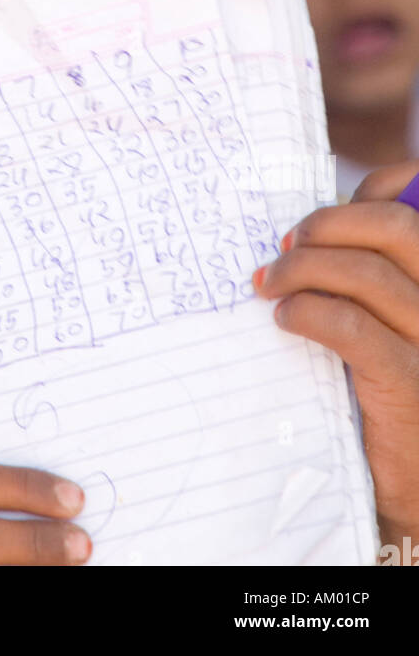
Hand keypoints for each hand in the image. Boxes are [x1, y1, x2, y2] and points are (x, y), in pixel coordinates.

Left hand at [252, 159, 418, 550]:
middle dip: (328, 224)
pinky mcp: (410, 386)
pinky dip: (310, 311)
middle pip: (395, 228)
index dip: (377, 185)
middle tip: (284, 246)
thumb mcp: (385, 319)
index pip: (418, 203)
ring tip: (268, 285)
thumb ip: (366, 269)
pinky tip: (285, 319)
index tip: (329, 200)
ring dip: (303, 268)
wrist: (405, 486)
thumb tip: (322, 219)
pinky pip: (353, 327)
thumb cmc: (384, 391)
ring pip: (367, 274)